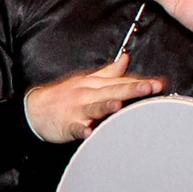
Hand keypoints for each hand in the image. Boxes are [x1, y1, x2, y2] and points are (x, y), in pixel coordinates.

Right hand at [24, 51, 164, 143]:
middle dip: (130, 89)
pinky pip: (75, 128)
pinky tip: (89, 132)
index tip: (158, 84)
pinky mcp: (67, 125)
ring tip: (119, 104)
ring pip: (94, 107)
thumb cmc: (63, 96)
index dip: (138, 82)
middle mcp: (87, 94)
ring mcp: (76, 110)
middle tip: (149, 88)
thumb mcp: (85, 80)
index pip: (119, 81)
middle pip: (111, 90)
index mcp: (93, 84)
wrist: (34, 110)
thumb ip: (108, 72)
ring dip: (106, 105)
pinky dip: (82, 130)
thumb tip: (126, 58)